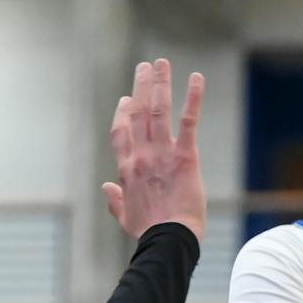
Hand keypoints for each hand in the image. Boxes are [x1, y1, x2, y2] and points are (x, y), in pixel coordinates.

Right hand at [103, 59, 206, 241]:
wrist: (168, 238)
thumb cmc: (149, 231)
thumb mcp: (125, 217)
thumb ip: (115, 200)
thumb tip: (106, 187)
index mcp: (126, 168)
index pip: (121, 132)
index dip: (124, 112)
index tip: (127, 98)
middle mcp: (141, 155)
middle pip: (138, 113)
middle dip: (142, 87)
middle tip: (145, 67)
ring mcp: (162, 153)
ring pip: (158, 110)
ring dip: (160, 84)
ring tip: (162, 64)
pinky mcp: (186, 156)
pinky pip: (188, 121)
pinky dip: (193, 98)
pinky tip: (196, 78)